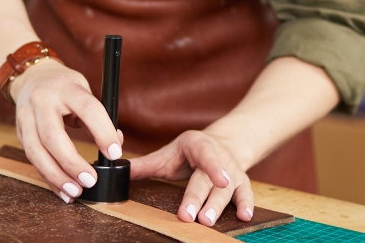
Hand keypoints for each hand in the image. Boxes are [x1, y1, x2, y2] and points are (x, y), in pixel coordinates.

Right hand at [9, 58, 123, 203]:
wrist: (32, 77)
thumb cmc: (64, 86)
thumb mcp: (84, 90)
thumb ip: (98, 117)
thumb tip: (115, 144)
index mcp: (66, 87)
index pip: (87, 108)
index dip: (102, 132)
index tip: (115, 153)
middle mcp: (42, 101)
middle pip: (53, 136)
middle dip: (71, 163)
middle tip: (90, 180)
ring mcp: (26, 117)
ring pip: (36, 151)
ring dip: (56, 176)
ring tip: (75, 191)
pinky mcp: (19, 132)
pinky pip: (31, 159)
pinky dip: (47, 177)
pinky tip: (61, 189)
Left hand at [129, 130, 253, 226]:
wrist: (222, 143)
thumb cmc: (190, 152)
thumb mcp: (169, 153)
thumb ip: (145, 164)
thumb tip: (117, 170)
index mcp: (199, 145)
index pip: (206, 155)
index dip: (213, 168)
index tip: (217, 180)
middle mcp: (219, 158)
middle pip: (210, 180)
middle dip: (201, 198)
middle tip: (193, 217)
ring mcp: (232, 171)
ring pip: (228, 190)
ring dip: (219, 206)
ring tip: (208, 221)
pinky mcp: (241, 183)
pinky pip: (246, 193)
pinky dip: (247, 204)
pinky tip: (244, 216)